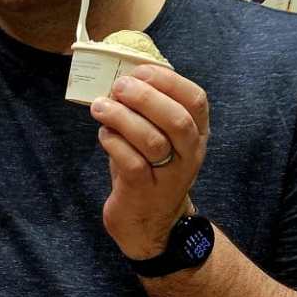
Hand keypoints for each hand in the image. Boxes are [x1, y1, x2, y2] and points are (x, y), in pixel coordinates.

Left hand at [92, 62, 210, 261]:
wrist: (149, 224)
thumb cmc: (149, 170)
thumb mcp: (157, 138)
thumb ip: (148, 110)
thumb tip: (123, 77)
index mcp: (197, 135)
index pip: (196, 100)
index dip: (168, 81)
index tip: (140, 72)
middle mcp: (190, 155)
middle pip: (177, 119)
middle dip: (145, 97)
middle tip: (118, 87)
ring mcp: (169, 175)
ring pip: (152, 140)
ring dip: (122, 118)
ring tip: (100, 107)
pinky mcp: (144, 191)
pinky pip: (131, 162)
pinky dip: (113, 142)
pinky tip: (103, 135)